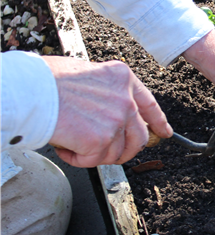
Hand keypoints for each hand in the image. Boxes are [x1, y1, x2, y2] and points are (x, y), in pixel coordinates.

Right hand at [43, 56, 172, 167]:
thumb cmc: (48, 80)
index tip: (163, 133)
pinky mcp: (101, 140)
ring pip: (116, 152)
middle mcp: (125, 99)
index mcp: (123, 78)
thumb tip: (113, 114)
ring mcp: (116, 120)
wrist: (30, 91)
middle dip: (124, 150)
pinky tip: (65, 146)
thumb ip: (108, 92)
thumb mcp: (89, 74)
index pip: (150, 105)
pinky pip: (94, 160)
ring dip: (95, 154)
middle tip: (104, 152)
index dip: (158, 122)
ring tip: (74, 142)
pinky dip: (77, 159)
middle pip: (138, 137)